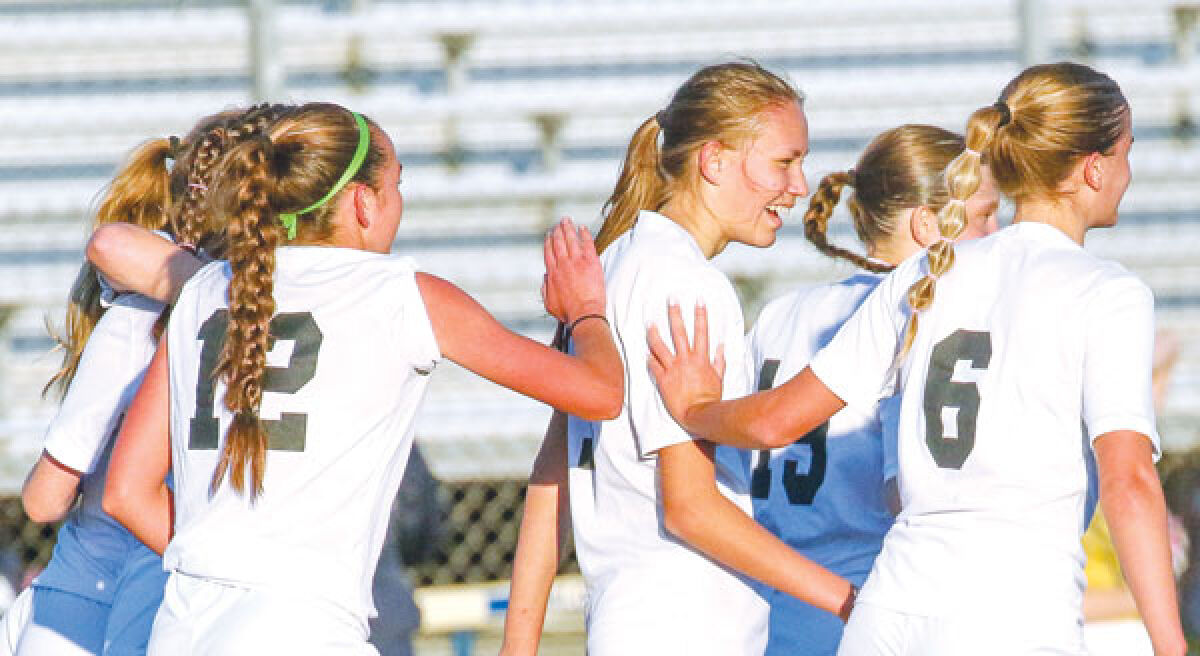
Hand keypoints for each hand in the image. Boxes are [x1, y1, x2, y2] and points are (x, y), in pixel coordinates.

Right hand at [542, 217, 604, 322]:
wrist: (585, 313)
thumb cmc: (568, 312)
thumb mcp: (549, 304)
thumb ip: (545, 289)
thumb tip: (545, 278)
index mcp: (553, 273)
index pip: (549, 253)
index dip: (548, 242)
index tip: (549, 235)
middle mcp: (563, 265)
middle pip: (558, 243)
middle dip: (557, 231)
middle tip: (558, 224)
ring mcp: (577, 262)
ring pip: (571, 240)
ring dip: (568, 228)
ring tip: (567, 220)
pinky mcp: (591, 262)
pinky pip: (587, 243)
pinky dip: (584, 234)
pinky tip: (582, 227)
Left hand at [647, 302, 724, 431]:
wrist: (699, 414)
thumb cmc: (711, 398)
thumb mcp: (719, 378)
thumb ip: (719, 361)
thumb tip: (722, 346)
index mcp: (701, 358)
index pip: (702, 331)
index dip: (700, 314)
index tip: (698, 300)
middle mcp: (686, 360)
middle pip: (679, 332)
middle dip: (675, 314)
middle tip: (671, 299)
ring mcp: (673, 369)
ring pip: (660, 346)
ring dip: (654, 333)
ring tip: (649, 322)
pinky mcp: (663, 380)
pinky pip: (653, 366)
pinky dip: (649, 359)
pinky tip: (645, 353)